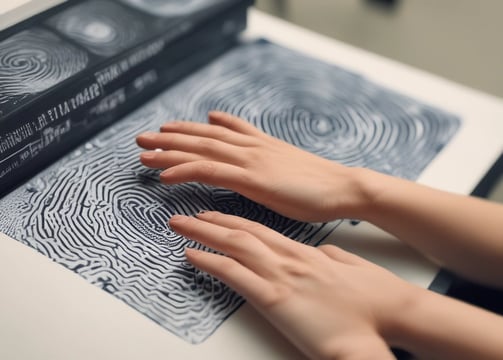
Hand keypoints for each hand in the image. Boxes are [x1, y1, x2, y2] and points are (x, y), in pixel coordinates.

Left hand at [136, 111, 370, 221]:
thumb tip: (242, 143)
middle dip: (170, 136)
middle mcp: (250, 147)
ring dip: (169, 150)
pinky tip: (165, 174)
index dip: (189, 129)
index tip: (167, 129)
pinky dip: (186, 170)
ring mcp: (250, 160)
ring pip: (201, 150)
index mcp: (258, 143)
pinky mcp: (252, 178)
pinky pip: (211, 171)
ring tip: (145, 151)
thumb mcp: (286, 160)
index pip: (216, 131)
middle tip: (142, 138)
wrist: (341, 187)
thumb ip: (263, 150)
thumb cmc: (317, 181)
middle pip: (202, 137)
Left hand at [169, 211, 418, 358]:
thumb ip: (333, 259)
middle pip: (242, 231)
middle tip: (188, 216)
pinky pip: (234, 275)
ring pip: (234, 245)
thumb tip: (323, 254)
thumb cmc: (375, 300)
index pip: (262, 230)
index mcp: (306, 253)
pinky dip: (210, 262)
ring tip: (180, 225)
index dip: (236, 221)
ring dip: (203, 233)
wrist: (390, 317)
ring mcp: (282, 276)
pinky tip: (191, 255)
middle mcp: (289, 258)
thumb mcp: (353, 270)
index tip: (217, 217)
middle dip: (211, 221)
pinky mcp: (276, 299)